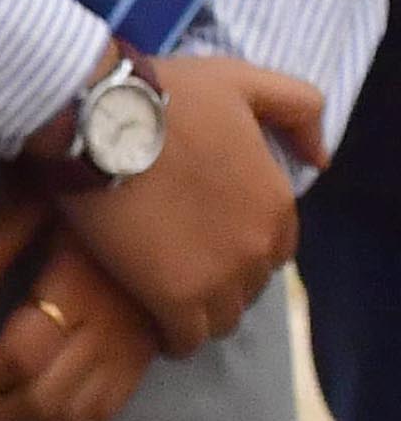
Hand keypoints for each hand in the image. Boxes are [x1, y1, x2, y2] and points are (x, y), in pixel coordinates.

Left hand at [0, 182, 160, 420]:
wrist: (158, 171)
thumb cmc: (83, 180)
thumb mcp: (24, 203)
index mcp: (81, 288)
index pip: (17, 357)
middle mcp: (116, 326)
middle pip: (45, 400)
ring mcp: (139, 345)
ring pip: (77, 415)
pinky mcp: (149, 352)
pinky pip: (108, 407)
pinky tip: (20, 411)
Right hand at [60, 53, 327, 354]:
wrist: (99, 119)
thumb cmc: (165, 97)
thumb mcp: (244, 81)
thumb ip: (299, 110)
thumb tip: (320, 159)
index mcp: (277, 203)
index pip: (274, 250)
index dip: (238, 247)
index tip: (203, 240)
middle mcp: (258, 246)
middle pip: (247, 288)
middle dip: (218, 280)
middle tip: (177, 264)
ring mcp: (218, 277)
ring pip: (219, 319)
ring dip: (196, 311)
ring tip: (162, 293)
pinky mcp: (173, 298)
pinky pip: (184, 339)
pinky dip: (171, 336)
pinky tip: (148, 316)